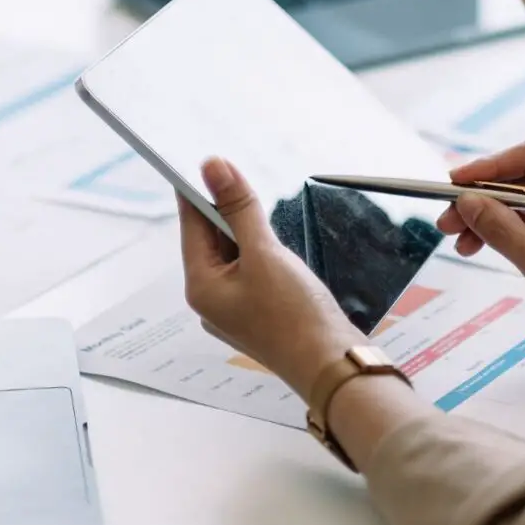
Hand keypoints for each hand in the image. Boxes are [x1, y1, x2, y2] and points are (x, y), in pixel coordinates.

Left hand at [178, 157, 361, 399]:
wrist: (333, 366)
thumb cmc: (295, 314)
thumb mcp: (265, 252)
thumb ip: (238, 207)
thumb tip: (213, 166)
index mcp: (201, 286)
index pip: (191, 226)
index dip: (197, 190)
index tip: (204, 158)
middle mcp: (212, 300)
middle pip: (210, 239)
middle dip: (224, 208)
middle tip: (237, 172)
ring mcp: (235, 309)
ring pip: (232, 254)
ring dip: (244, 228)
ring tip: (256, 201)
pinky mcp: (259, 313)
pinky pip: (250, 270)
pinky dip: (259, 249)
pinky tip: (274, 240)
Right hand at [437, 142, 524, 389]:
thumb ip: (502, 229)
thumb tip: (466, 201)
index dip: (489, 166)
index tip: (456, 183)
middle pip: (520, 180)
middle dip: (481, 197)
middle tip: (447, 219)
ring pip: (519, 204)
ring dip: (486, 217)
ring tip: (456, 240)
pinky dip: (500, 232)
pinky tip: (476, 247)